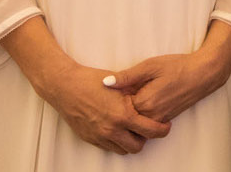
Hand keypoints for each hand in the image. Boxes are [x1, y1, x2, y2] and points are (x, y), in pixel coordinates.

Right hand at [42, 64, 170, 153]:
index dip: (162, 129)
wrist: (65, 86)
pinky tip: (117, 128)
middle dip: (146, 139)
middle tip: (147, 128)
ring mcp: (100, 136)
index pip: (151, 130)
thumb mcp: (120, 84)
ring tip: (132, 129)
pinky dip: (116, 141)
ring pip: (123, 150)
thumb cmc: (91, 81)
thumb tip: (151, 99)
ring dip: (130, 141)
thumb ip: (136, 94)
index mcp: (123, 115)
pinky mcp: (90, 138)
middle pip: (138, 146)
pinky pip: (109, 147)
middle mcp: (112, 129)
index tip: (165, 126)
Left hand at [112, 49, 230, 123]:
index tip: (106, 87)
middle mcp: (151, 115)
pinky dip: (139, 112)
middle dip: (117, 107)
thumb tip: (105, 82)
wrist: (203, 74)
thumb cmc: (177, 66)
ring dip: (129, 111)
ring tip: (128, 94)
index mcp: (144, 102)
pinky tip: (141, 96)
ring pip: (135, 121)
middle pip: (125, 117)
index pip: (117, 107)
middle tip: (114, 93)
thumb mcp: (150, 66)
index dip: (111, 98)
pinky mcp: (165, 119)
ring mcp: (159, 119)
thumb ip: (127, 76)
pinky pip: (146, 121)